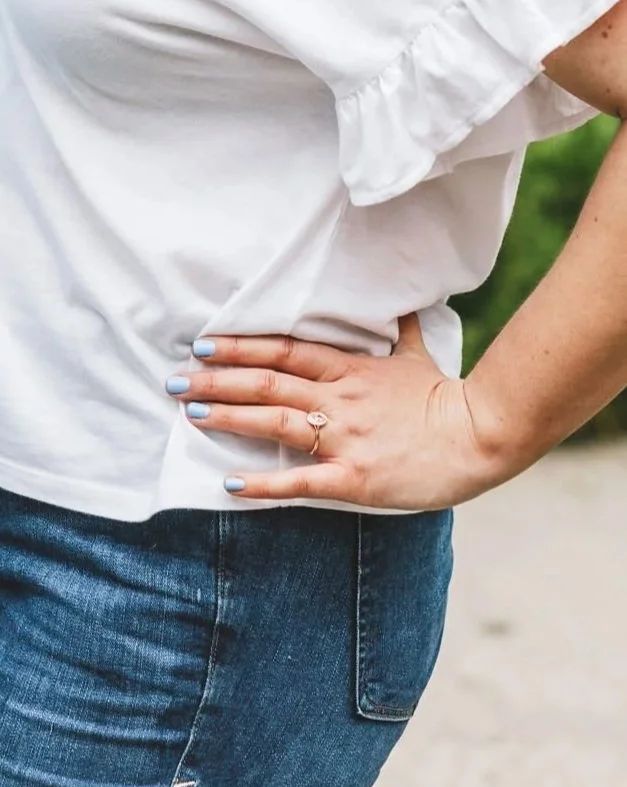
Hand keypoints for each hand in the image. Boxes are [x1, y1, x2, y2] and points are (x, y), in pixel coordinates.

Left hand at [165, 316, 494, 506]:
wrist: (478, 436)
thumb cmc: (445, 397)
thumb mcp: (418, 354)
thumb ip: (400, 330)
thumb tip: (403, 303)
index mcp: (351, 369)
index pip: (285, 351)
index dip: (242, 346)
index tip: (204, 343)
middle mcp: (341, 399)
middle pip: (269, 382)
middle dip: (218, 379)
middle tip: (175, 379)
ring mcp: (346, 438)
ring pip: (276, 422)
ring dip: (230, 417)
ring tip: (190, 413)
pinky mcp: (355, 478)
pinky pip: (301, 480)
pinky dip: (263, 483)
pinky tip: (230, 481)